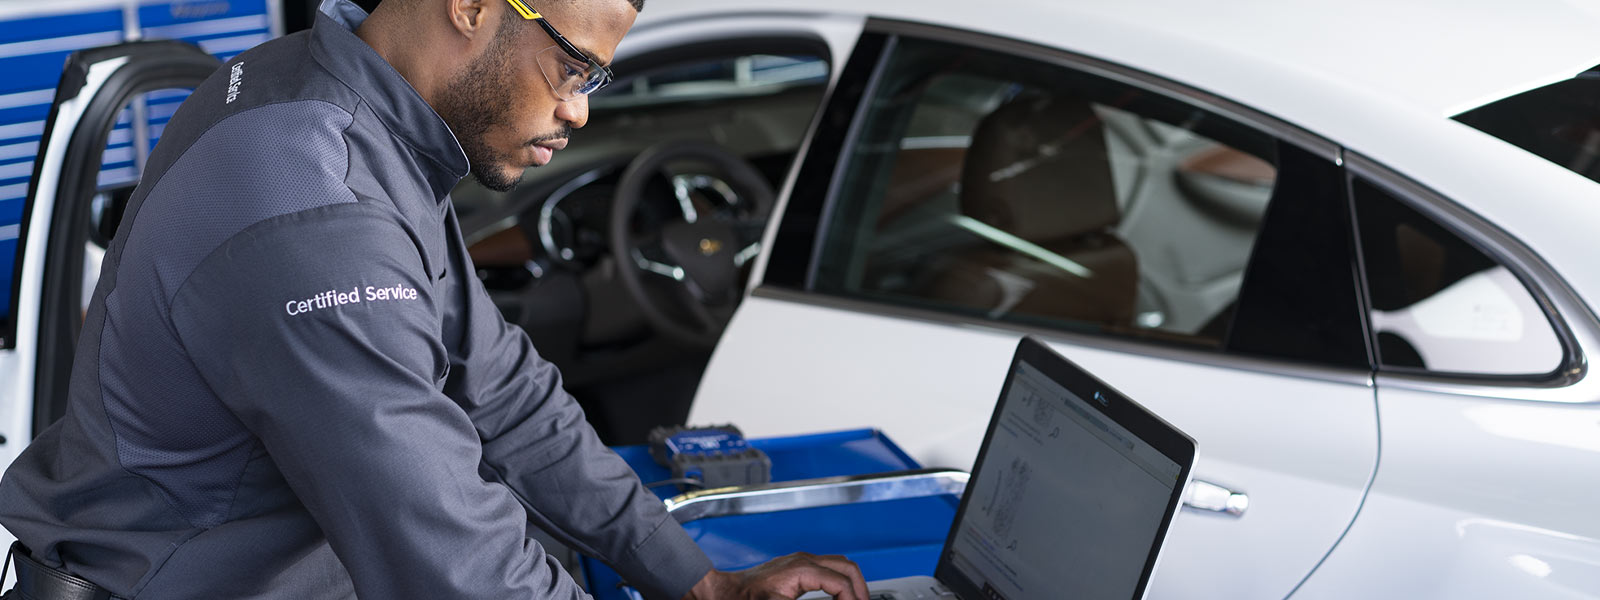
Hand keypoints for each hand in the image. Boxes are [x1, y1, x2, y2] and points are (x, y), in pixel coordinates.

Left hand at [682, 552, 869, 599]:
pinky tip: (839, 595)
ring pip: (839, 564)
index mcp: (801, 569)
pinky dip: (840, 580)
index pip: (840, 582)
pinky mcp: (795, 567)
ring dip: (852, 582)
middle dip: (860, 588)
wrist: (722, 593)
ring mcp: (800, 561)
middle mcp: (803, 560)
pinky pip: (827, 567)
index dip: (853, 598)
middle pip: (847, 567)